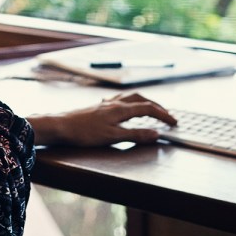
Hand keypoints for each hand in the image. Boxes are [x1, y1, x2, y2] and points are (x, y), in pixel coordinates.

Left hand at [29, 92, 176, 146]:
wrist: (60, 126)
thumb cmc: (84, 133)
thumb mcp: (112, 137)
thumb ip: (135, 135)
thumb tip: (156, 134)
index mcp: (121, 109)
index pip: (148, 109)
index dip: (163, 115)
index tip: (174, 123)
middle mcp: (115, 103)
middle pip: (141, 99)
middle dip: (157, 106)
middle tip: (167, 115)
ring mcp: (106, 104)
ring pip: (130, 98)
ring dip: (144, 102)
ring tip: (151, 109)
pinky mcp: (98, 108)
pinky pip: (119, 100)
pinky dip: (130, 103)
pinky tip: (125, 108)